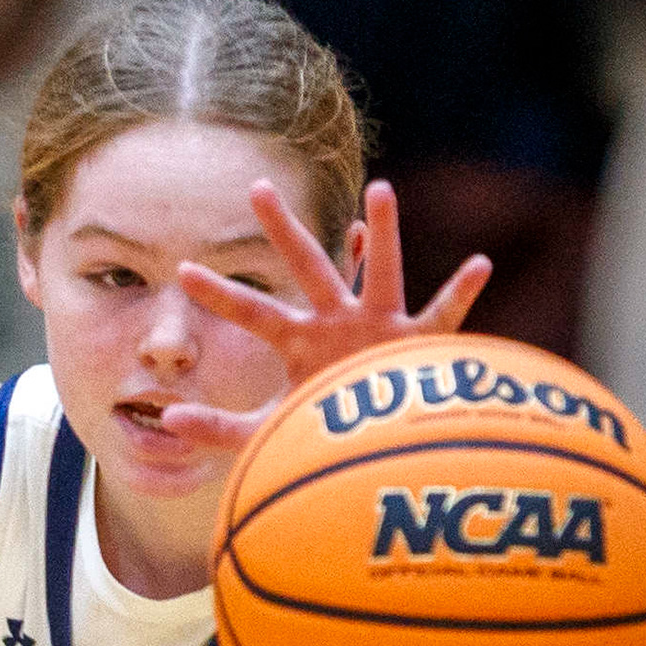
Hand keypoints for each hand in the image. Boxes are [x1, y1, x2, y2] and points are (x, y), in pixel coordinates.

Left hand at [158, 178, 492, 456]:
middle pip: (306, 267)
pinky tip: (478, 265)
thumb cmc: (319, 438)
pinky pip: (443, 317)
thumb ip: (217, 428)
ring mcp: (378, 329)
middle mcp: (336, 323)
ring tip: (381, 190)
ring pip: (382, 274)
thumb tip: (167, 418)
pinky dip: (461, 294)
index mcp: (299, 341)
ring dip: (382, 235)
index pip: (251, 310)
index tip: (183, 270)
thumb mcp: (264, 434)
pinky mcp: (417, 347)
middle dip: (282, 230)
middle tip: (256, 187)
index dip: (219, 293)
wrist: (369, 458)